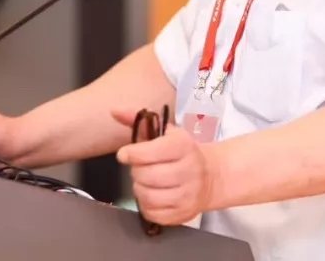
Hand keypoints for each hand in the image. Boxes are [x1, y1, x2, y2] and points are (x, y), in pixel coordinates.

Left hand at [112, 109, 217, 225]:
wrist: (211, 176)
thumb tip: (114, 110)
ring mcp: (188, 194)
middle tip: (140, 167)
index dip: (133, 153)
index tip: (124, 154)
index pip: (152, 151)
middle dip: (136, 171)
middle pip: (147, 175)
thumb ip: (139, 121)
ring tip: (145, 181)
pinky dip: (146, 205)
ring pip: (148, 196)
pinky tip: (152, 195)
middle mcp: (189, 170)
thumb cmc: (181, 152)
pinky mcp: (184, 214)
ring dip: (140, 188)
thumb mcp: (165, 133)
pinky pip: (153, 214)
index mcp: (184, 146)